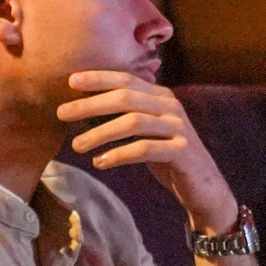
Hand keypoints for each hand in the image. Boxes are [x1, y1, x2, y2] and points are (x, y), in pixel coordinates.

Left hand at [58, 70, 238, 233]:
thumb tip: (82, 109)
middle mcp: (171, 107)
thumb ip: (124, 116)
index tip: (71, 81)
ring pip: (133, 122)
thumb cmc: (166, 156)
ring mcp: (178, 128)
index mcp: (161, 96)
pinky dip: (118, 155)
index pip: (126, 80)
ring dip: (100, 133)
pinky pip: (144, 149)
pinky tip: (100, 163)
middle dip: (90, 104)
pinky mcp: (181, 151)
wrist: (204, 187)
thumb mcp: (146, 132)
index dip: (99, 78)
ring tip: (77, 145)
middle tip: (62, 113)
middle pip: (125, 98)